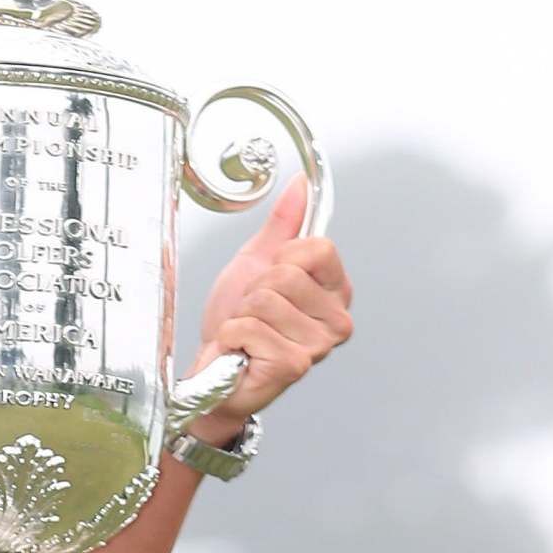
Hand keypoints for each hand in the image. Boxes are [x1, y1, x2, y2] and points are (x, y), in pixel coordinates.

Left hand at [188, 173, 353, 436]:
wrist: (215, 368)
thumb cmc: (239, 322)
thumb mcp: (258, 262)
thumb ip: (283, 224)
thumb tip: (300, 184)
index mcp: (336, 290)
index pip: (319, 248)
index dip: (281, 258)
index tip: (269, 279)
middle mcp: (337, 319)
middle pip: (288, 274)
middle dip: (255, 291)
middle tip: (252, 312)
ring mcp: (318, 346)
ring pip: (266, 300)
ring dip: (242, 315)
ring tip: (247, 332)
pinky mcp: (294, 365)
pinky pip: (250, 327)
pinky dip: (233, 336)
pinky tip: (241, 350)